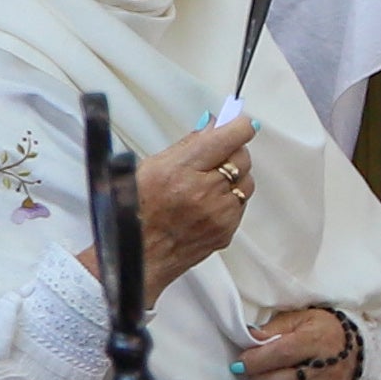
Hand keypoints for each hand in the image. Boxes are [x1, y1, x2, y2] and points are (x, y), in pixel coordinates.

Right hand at [127, 117, 255, 302]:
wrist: (136, 256)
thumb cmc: (134, 211)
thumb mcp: (150, 167)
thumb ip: (187, 145)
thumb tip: (215, 125)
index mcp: (180, 170)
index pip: (228, 138)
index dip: (238, 127)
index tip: (239, 123)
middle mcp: (203, 191)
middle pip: (242, 158)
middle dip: (232, 152)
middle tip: (215, 156)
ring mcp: (218, 214)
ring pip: (246, 182)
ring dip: (233, 177)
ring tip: (208, 184)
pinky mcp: (227, 231)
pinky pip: (241, 205)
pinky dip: (230, 200)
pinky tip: (207, 204)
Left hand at [234, 305, 359, 379]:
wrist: (353, 350)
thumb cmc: (319, 333)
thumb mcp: (297, 320)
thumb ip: (272, 329)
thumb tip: (249, 338)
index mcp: (320, 341)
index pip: (282, 354)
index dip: (256, 360)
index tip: (241, 362)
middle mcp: (328, 371)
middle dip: (258, 378)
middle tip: (257, 371)